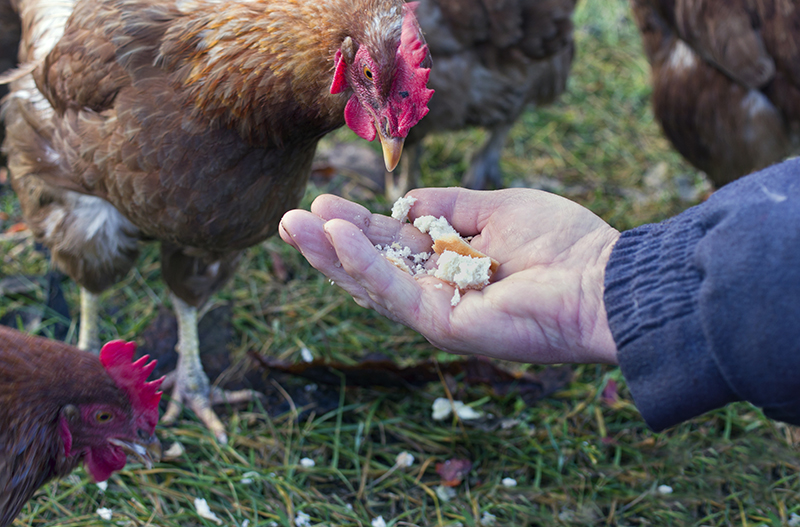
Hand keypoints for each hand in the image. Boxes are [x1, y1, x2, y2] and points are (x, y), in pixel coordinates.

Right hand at [279, 187, 620, 364]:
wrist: (602, 279)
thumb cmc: (559, 243)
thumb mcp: (494, 208)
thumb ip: (446, 205)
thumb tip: (404, 204)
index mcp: (449, 264)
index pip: (392, 245)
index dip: (357, 226)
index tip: (324, 203)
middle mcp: (437, 291)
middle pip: (371, 267)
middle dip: (329, 244)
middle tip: (289, 219)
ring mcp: (438, 312)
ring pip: (372, 284)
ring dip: (331, 255)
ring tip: (293, 226)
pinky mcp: (445, 326)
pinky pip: (395, 293)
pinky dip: (364, 266)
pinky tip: (335, 238)